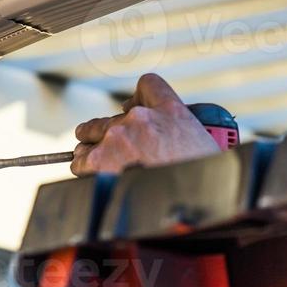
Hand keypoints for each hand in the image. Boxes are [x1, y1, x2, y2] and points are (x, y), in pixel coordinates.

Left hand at [71, 73, 218, 175]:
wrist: (190, 201)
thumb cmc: (199, 183)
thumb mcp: (205, 148)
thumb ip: (181, 135)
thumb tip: (167, 144)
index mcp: (171, 112)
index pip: (148, 85)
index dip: (139, 99)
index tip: (134, 111)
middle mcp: (142, 119)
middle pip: (114, 114)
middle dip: (110, 130)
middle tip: (112, 145)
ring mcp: (118, 138)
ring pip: (91, 132)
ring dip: (92, 146)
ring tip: (98, 162)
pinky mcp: (100, 160)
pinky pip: (80, 160)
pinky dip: (83, 168)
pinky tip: (91, 175)